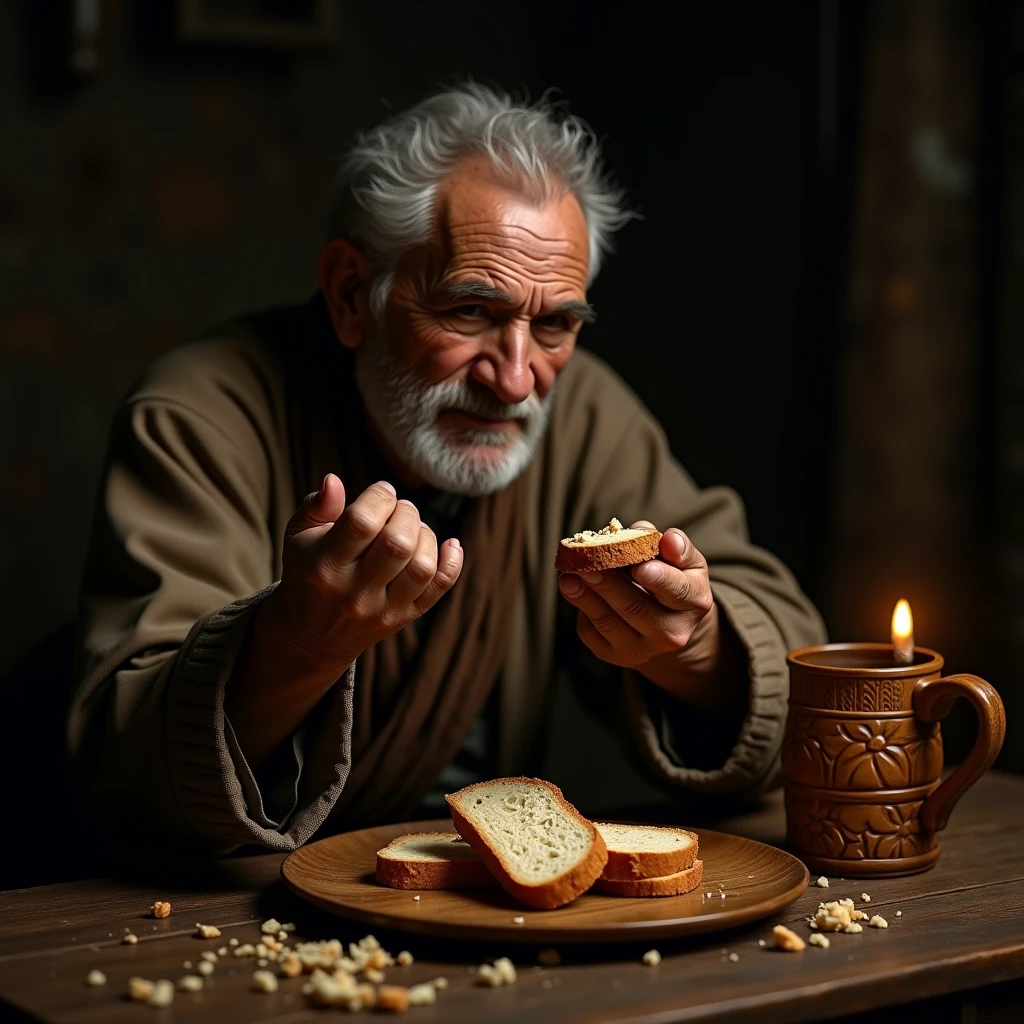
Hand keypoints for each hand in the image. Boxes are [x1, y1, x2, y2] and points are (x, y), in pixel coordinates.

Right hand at [227, 474, 463, 765]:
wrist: (312, 635)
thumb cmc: (308, 571)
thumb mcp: (299, 537)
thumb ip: (316, 507)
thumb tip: (333, 481)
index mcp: (323, 565)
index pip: (362, 522)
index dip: (380, 496)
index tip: (382, 491)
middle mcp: (353, 592)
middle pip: (397, 543)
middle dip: (406, 512)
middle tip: (399, 508)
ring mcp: (381, 610)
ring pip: (421, 567)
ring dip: (426, 535)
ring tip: (413, 528)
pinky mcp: (403, 619)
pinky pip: (439, 589)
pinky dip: (452, 562)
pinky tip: (449, 544)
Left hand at [557, 523, 730, 706]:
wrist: (668, 628)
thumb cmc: (674, 583)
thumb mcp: (686, 563)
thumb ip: (675, 547)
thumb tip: (654, 533)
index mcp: (694, 603)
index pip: (678, 591)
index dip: (659, 579)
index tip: (640, 566)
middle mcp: (672, 633)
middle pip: (636, 607)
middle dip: (609, 585)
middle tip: (587, 564)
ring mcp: (642, 649)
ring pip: (608, 622)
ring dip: (585, 597)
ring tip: (568, 577)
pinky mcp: (614, 655)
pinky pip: (591, 632)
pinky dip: (580, 608)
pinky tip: (572, 589)